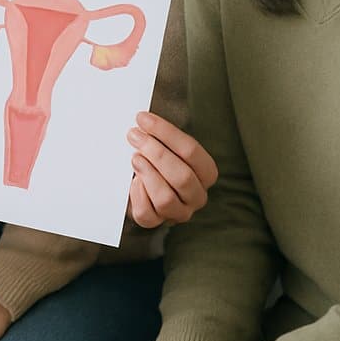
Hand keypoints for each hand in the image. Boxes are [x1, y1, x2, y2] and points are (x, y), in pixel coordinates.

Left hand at [127, 112, 218, 226]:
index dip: (165, 132)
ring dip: (147, 174)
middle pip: (182, 176)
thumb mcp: (164, 145)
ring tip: (134, 158)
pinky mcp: (156, 221)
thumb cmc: (157, 160)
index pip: (191, 151)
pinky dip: (137, 195)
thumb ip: (160, 135)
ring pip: (165, 198)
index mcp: (206, 173)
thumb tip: (143, 120)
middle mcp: (197, 195)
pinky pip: (147, 213)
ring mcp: (178, 211)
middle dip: (155, 153)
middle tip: (134, 136)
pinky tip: (133, 181)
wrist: (141, 185)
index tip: (143, 119)